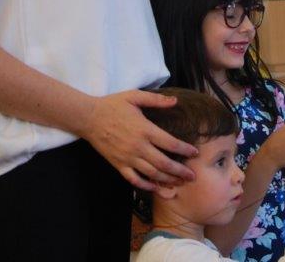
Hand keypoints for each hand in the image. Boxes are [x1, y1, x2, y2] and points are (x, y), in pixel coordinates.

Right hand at [80, 90, 197, 192]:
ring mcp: (127, 158)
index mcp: (145, 129)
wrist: (89, 118)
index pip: (170, 143)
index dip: (185, 150)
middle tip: (192, 176)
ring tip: (179, 183)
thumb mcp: (135, 96)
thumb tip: (175, 101)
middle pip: (164, 163)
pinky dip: (146, 185)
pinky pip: (134, 179)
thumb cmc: (113, 105)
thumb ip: (156, 99)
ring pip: (151, 173)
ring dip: (167, 180)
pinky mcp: (118, 165)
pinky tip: (156, 188)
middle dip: (180, 171)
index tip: (195, 153)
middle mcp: (138, 146)